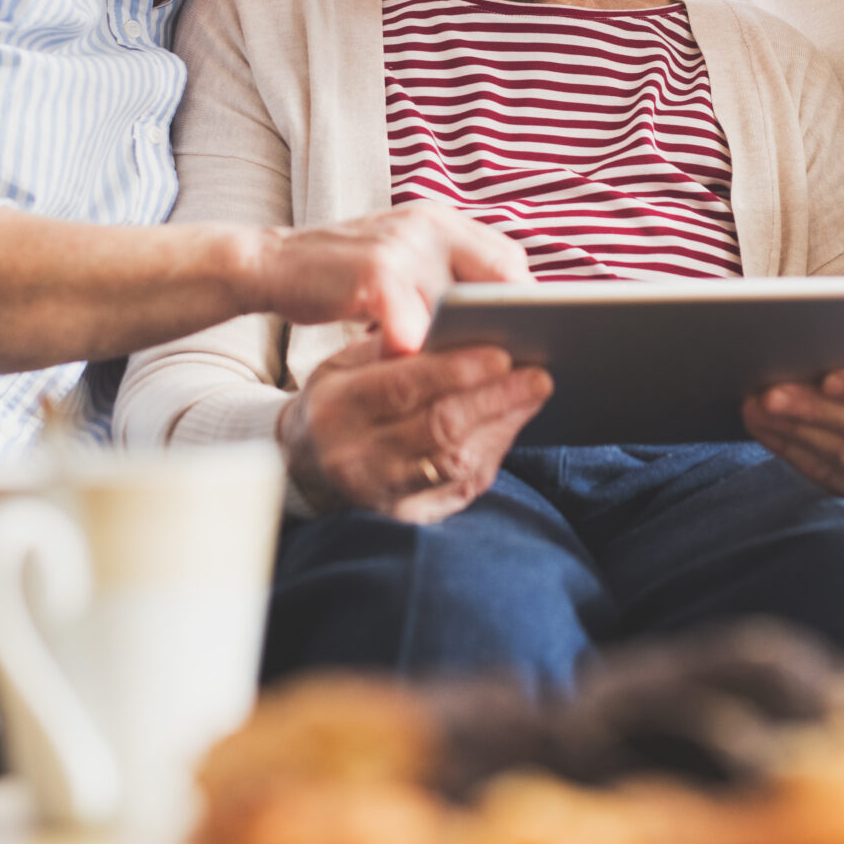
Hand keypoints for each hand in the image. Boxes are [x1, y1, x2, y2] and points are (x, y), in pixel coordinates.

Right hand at [250, 203, 529, 351]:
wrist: (272, 262)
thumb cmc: (343, 276)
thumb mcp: (402, 265)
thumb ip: (442, 282)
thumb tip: (498, 328)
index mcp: (440, 221)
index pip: (507, 256)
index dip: (525, 300)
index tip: (538, 337)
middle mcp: (429, 224)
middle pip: (499, 276)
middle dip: (512, 322)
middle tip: (526, 362)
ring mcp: (404, 246)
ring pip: (460, 304)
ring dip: (472, 343)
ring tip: (490, 378)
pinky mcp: (376, 273)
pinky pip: (414, 321)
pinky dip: (424, 350)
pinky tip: (429, 376)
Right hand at [279, 336, 551, 521]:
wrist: (303, 469)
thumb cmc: (337, 402)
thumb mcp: (343, 365)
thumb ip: (392, 348)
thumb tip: (457, 326)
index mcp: (336, 410)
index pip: (403, 388)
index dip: (456, 371)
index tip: (502, 352)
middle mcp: (356, 459)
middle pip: (438, 429)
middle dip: (495, 399)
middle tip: (540, 375)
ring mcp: (382, 495)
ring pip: (455, 461)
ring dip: (503, 425)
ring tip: (535, 393)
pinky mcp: (408, 517)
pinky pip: (461, 486)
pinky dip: (494, 451)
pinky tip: (514, 422)